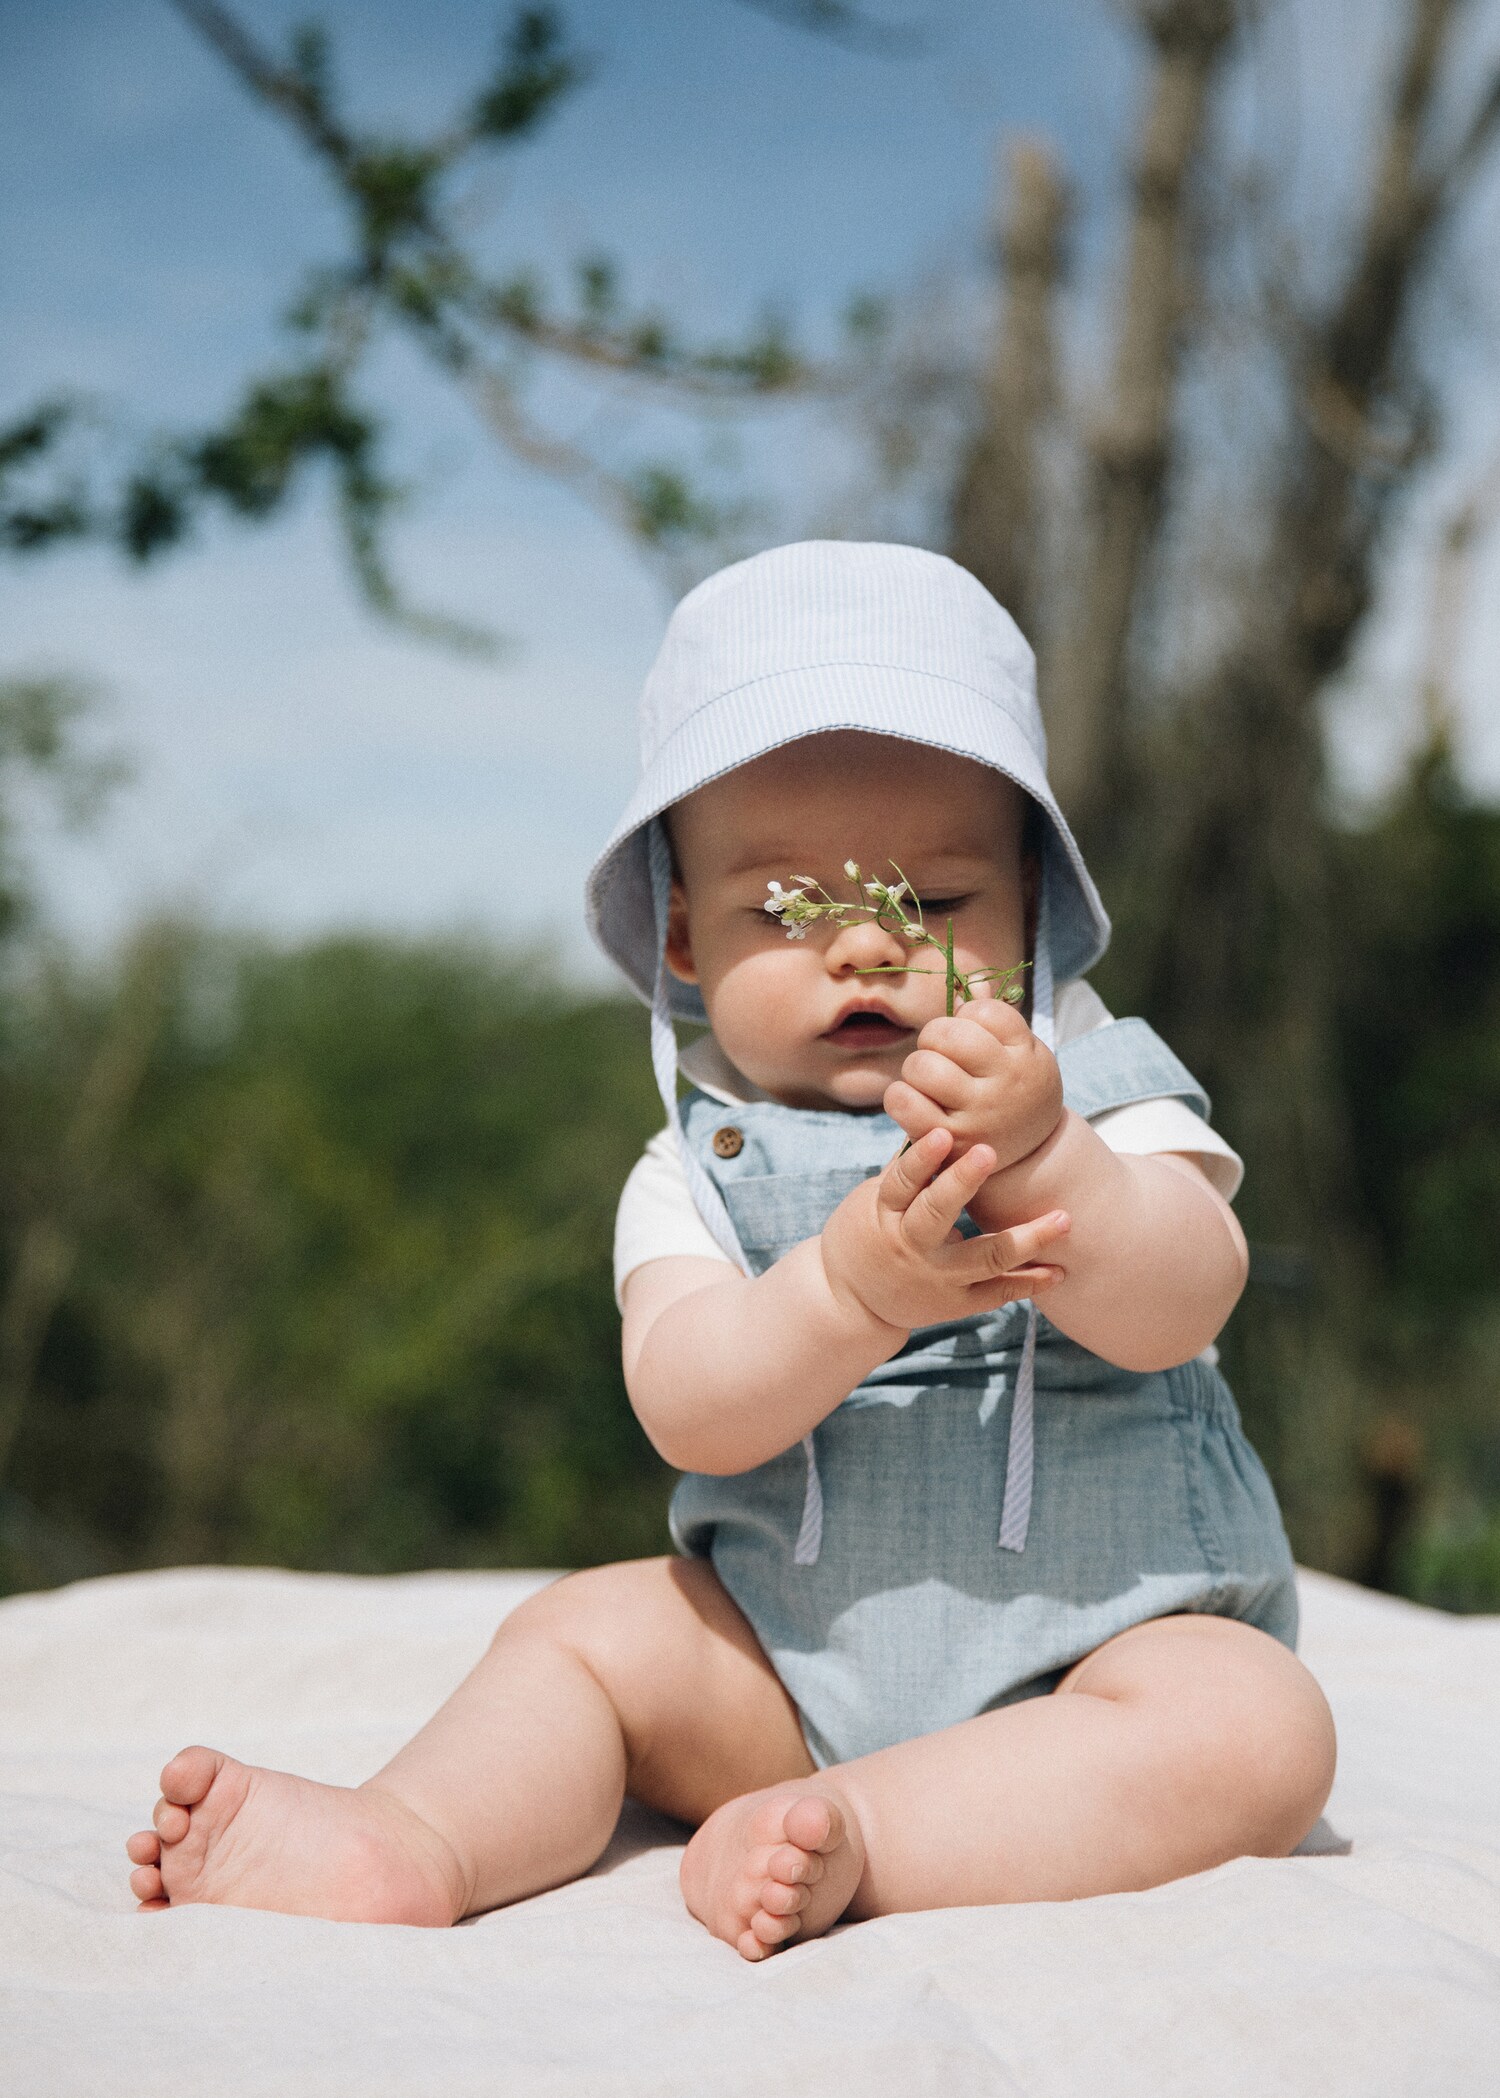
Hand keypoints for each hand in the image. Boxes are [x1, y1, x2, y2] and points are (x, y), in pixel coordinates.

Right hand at [819, 1127, 1068, 1333]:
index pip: (902, 1181)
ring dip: (1027, 1239)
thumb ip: (906, 1171)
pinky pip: (996, 1293)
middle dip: (963, 1182)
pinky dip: (1029, 1282)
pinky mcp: (954, 1304)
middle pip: (938, 1213)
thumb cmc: (864, 1234)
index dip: (921, 1158)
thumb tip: (935, 1121)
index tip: (942, 1132)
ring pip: (983, 1257)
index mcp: (885, 1214)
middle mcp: (911, 1246)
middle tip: (990, 1152)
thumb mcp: (869, 1201)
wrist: (850, 1300)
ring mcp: (936, 1278)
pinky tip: (1060, 1269)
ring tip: (1063, 1219)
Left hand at [883, 999, 1062, 1172]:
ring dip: (916, 1066)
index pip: (983, 1011)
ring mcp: (977, 1116)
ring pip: (922, 1067)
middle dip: (934, 1037)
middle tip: (942, 1054)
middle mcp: (1005, 1085)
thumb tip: (963, 981)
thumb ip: (993, 1014)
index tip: (972, 1032)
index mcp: (1025, 1054)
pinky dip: (899, 1096)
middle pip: (946, 1035)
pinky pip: (905, 1103)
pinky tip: (912, 1098)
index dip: (967, 1016)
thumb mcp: (1021, 1048)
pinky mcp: (949, 1141)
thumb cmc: (1017, 1087)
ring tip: (929, 1078)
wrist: (1034, 1152)